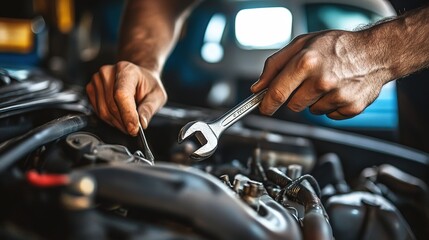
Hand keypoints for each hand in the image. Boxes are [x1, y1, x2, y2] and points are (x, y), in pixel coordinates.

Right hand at [86, 61, 166, 134]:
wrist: (138, 77)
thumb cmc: (147, 85)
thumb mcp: (157, 95)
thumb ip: (149, 109)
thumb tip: (141, 123)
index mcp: (126, 70)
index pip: (121, 94)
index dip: (127, 114)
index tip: (134, 128)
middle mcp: (108, 73)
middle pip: (112, 106)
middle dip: (125, 122)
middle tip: (135, 129)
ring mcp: (97, 80)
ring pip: (104, 112)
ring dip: (118, 123)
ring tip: (129, 122)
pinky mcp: (91, 89)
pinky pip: (99, 112)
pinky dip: (110, 119)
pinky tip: (120, 116)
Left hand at [251, 30, 390, 119]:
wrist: (376, 52)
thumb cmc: (337, 46)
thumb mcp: (301, 44)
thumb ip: (275, 66)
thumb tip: (258, 87)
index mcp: (306, 62)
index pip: (277, 93)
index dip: (267, 104)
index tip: (264, 107)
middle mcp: (322, 80)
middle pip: (293, 106)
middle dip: (294, 97)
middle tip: (307, 82)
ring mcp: (337, 96)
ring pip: (311, 111)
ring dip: (314, 100)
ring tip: (327, 82)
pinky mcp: (350, 108)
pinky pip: (328, 115)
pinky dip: (330, 106)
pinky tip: (339, 89)